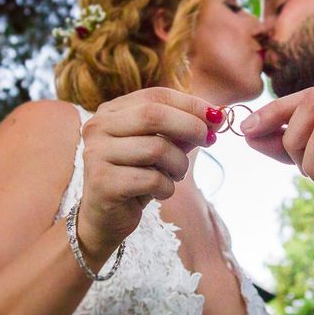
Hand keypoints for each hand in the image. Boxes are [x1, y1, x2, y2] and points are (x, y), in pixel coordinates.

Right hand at [77, 87, 223, 262]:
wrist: (106, 218)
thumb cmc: (136, 176)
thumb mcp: (161, 148)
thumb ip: (182, 130)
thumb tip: (217, 117)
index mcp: (111, 111)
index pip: (156, 96)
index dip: (190, 104)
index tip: (216, 116)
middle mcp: (98, 127)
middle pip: (154, 115)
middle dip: (190, 126)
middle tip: (209, 140)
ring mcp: (96, 154)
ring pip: (156, 149)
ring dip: (179, 164)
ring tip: (175, 174)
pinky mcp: (103, 182)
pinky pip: (151, 179)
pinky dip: (167, 187)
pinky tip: (161, 192)